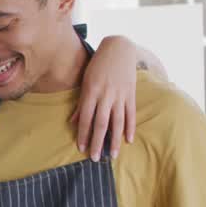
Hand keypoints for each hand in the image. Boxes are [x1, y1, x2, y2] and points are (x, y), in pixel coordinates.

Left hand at [72, 36, 139, 160]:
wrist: (119, 48)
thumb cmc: (98, 65)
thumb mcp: (85, 81)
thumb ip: (81, 103)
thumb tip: (74, 122)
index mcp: (91, 92)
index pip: (86, 118)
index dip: (84, 134)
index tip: (81, 148)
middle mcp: (105, 95)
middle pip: (101, 123)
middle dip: (98, 142)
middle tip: (95, 158)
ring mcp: (120, 95)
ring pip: (117, 122)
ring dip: (115, 140)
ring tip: (113, 155)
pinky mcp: (131, 93)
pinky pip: (130, 114)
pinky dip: (130, 127)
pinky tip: (128, 140)